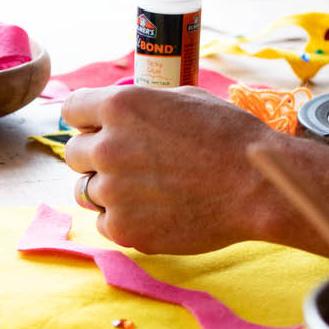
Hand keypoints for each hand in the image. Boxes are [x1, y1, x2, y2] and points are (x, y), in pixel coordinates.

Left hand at [60, 86, 328, 256]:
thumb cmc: (230, 138)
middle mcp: (108, 147)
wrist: (258, 186)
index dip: (86, 121)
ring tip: (143, 191)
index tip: (98, 130)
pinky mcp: (124, 229)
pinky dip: (122, 220)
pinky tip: (153, 212)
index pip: (71, 111)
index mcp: (120, 106)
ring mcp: (112, 192)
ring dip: (105, 190)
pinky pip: (104, 223)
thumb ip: (142, 107)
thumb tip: (122, 115)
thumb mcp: (184, 99)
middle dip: (94, 157)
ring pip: (84, 191)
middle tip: (128, 164)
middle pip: (73, 153)